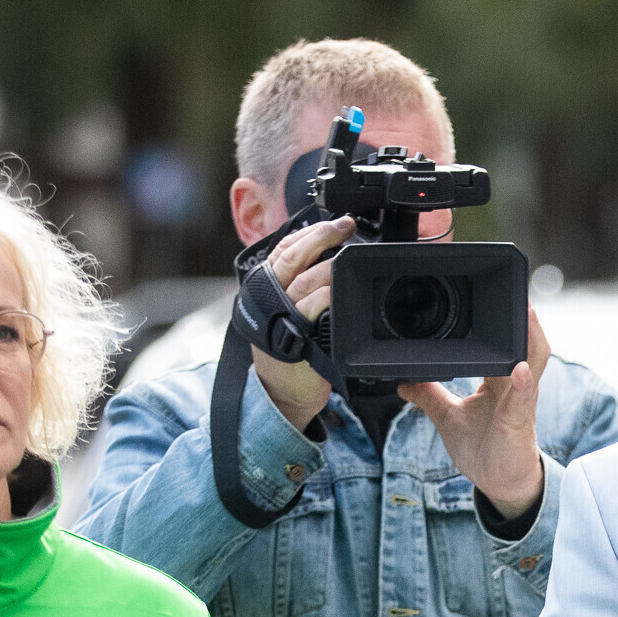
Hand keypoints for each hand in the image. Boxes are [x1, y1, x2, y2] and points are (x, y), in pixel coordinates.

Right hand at [248, 215, 355, 429]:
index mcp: (267, 287)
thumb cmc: (292, 355)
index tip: (335, 221)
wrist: (284, 395)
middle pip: (290, 256)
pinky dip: (327, 294)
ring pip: (303, 278)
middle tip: (345, 225)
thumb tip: (330, 262)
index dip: (308, 232)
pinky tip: (340, 287)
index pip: (284, 249)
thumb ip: (302, 289)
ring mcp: (279, 315)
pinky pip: (311, 306)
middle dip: (320, 236)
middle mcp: (268, 297)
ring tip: (350, 253)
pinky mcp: (294, 335)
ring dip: (329, 263)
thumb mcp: (292, 315)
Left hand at [396, 306, 551, 519]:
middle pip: (525, 343)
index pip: (504, 341)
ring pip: (532, 363)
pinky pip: (522, 399)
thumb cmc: (483, 449)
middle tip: (518, 286)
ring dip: (530, 337)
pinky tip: (518, 367)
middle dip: (524, 316)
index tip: (494, 291)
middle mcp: (513, 385)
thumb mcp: (448, 417)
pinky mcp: (517, 423)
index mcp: (499, 380)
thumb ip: (429, 396)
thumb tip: (403, 381)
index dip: (504, 318)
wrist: (500, 484)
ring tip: (527, 312)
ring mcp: (519, 403)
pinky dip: (521, 382)